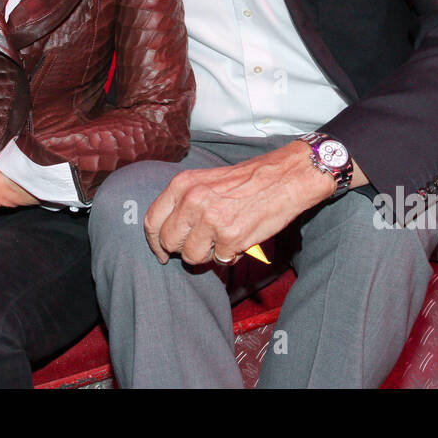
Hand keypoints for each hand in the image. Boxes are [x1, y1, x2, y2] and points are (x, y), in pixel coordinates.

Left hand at [143, 140, 355, 265]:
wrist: (284, 177)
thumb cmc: (247, 180)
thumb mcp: (206, 180)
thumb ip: (185, 202)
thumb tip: (169, 233)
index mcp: (183, 185)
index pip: (153, 220)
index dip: (154, 242)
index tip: (162, 252)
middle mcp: (192, 201)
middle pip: (168, 242)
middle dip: (181, 250)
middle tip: (199, 247)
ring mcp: (210, 220)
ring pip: (191, 256)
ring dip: (206, 255)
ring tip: (223, 240)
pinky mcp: (230, 238)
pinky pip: (219, 260)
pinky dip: (229, 256)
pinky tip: (240, 240)